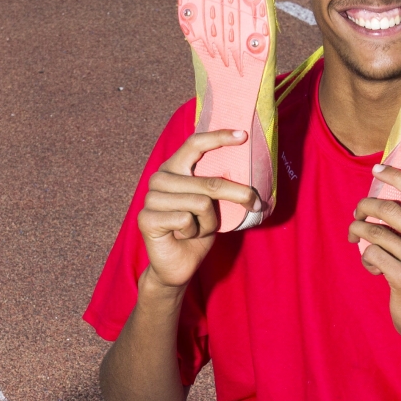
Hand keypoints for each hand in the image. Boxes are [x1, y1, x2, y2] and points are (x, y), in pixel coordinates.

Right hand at [138, 130, 259, 289]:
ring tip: (197, 229)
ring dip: (209, 222)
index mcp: (174, 168)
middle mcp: (159, 178)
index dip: (218, 137)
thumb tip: (250, 173)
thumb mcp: (213, 204)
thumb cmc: (197, 232)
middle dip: (237, 195)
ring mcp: (151, 198)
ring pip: (201, 203)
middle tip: (254, 204)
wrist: (178, 266)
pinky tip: (182, 236)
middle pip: (209, 181)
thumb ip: (219, 185)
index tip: (242, 135)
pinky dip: (193, 232)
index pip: (194, 144)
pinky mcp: (147, 219)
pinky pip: (186, 220)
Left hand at [349, 166, 400, 348]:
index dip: (396, 176)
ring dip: (358, 231)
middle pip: (389, 209)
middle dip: (364, 207)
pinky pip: (371, 255)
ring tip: (355, 237)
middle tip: (357, 213)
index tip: (377, 170)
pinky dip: (365, 259)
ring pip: (375, 232)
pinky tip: (372, 266)